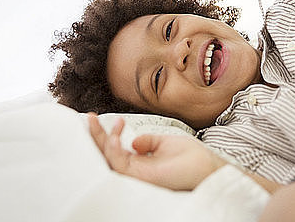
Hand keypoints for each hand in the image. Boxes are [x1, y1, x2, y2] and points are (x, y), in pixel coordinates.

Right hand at [88, 113, 225, 190]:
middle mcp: (135, 170)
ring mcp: (137, 175)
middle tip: (88, 117)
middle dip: (95, 136)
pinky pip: (119, 164)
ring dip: (101, 139)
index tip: (98, 116)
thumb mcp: (165, 142)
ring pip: (108, 160)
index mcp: (140, 162)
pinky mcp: (141, 177)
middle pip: (107, 155)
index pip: (115, 149)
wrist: (207, 166)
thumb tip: (132, 141)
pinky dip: (113, 149)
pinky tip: (114, 135)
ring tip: (98, 121)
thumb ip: (148, 140)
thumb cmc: (190, 158)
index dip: (104, 133)